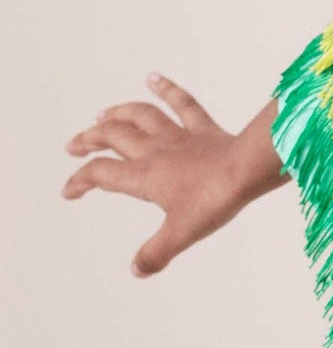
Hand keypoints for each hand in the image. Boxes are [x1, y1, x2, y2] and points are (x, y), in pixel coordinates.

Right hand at [63, 78, 284, 275]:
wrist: (249, 170)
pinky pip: (183, 102)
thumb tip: (137, 270)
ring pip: (141, 116)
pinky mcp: (205, 128)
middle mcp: (157, 151)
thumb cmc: (215, 199)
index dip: (80, 181)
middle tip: (74, 144)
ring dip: (119, 113)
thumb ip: (156, 253)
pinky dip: (167, 88)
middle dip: (90, 140)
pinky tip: (154, 77)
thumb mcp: (181, 234)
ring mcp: (180, 135)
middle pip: (113, 137)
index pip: (101, 175)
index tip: (69, 191)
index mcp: (145, 176)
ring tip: (103, 113)